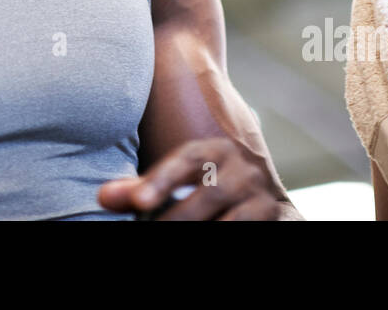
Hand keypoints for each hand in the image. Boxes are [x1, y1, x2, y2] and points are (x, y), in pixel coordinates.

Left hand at [97, 136, 301, 219]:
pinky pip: (262, 231)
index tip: (137, 203)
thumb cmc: (205, 183)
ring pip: (236, 220)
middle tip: (152, 232)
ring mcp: (266, 197)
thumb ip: (142, 189)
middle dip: (178, 218)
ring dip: (208, 231)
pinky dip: (238, 236)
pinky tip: (215, 236)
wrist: (262, 188)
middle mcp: (244, 169)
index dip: (161, 179)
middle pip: (210, 194)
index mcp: (215, 149)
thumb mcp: (177, 179)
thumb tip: (102, 198)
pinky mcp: (285, 219)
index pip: (186, 159)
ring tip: (171, 238)